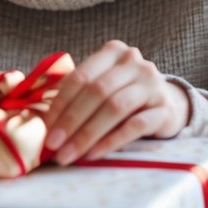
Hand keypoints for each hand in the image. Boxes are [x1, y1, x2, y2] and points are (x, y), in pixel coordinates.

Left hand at [42, 40, 190, 165]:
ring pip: (115, 107)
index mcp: (113, 52)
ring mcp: (152, 84)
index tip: (44, 129)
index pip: (80, 77)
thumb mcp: (101, 86)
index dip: (60, 104)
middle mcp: (134, 62)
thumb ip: (76, 96)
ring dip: (87, 134)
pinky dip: (111, 141)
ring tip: (69, 155)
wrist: (168, 105)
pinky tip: (93, 154)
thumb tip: (39, 123)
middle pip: (96, 92)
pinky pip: (134, 126)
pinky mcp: (164, 109)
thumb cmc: (124, 95)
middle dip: (71, 121)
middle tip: (53, 145)